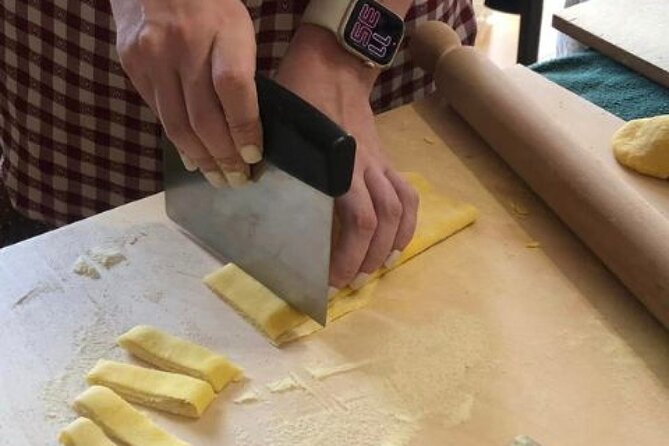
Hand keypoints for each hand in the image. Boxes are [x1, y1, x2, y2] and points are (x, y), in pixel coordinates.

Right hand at [109, 0, 261, 186]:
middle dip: (223, 156)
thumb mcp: (238, 29)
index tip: (253, 157)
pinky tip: (191, 157)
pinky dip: (177, 141)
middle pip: (204, 117)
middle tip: (237, 180)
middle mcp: (183, 47)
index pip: (234, 90)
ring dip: (200, 158)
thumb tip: (243, 130)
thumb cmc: (210, 4)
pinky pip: (158, 114)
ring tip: (217, 178)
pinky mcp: (132, 66)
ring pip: (177, 124)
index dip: (244, 129)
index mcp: (222, 32)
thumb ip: (241, 74)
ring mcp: (153, 57)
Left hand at [275, 26, 418, 290]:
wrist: (332, 65)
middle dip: (368, 259)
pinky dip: (406, 223)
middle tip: (349, 284)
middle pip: (382, 222)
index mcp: (338, 164)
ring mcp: (380, 162)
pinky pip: (407, 194)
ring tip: (375, 270)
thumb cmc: (299, 96)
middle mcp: (365, 168)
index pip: (357, 219)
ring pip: (400, 210)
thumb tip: (256, 201)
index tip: (330, 280)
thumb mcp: (279, 131)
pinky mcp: (387, 158)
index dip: (347, 255)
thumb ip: (273, 167)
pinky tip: (396, 243)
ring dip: (391, 246)